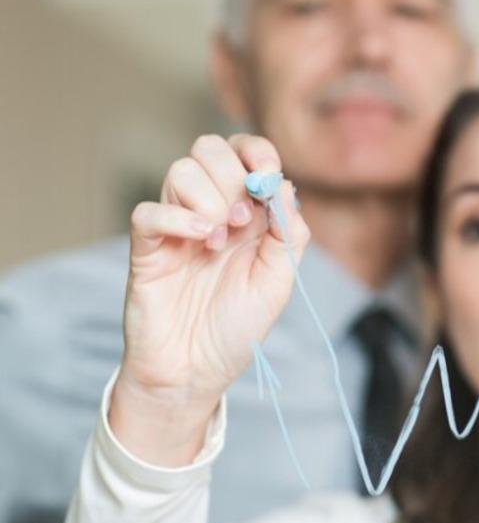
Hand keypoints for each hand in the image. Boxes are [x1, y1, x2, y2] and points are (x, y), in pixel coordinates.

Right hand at [110, 135, 309, 464]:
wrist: (195, 373)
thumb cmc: (236, 329)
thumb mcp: (277, 282)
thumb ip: (287, 235)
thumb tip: (285, 186)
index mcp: (247, 215)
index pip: (245, 154)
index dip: (256, 151)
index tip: (268, 171)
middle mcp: (210, 212)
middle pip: (209, 149)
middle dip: (231, 174)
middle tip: (241, 219)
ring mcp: (176, 227)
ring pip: (179, 170)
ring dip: (207, 199)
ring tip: (218, 242)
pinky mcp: (146, 249)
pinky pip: (148, 210)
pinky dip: (176, 217)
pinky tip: (199, 241)